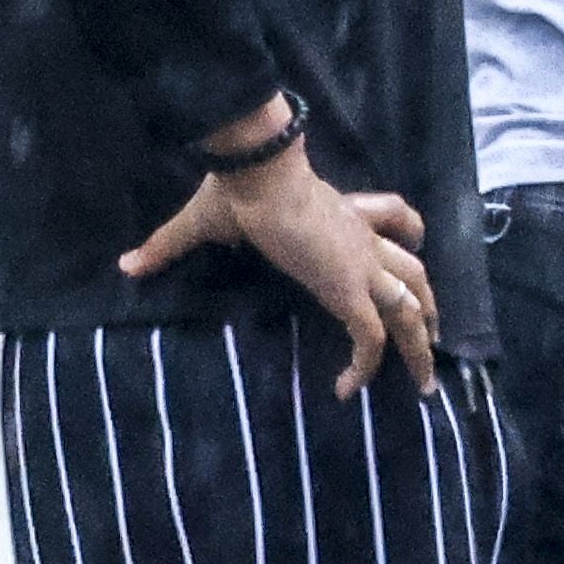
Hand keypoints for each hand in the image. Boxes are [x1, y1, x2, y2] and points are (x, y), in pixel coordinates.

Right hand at [120, 132, 440, 395]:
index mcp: (344, 214)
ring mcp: (361, 266)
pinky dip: (366, 367)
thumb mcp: (205, 220)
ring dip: (419, 344)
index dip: (406, 237)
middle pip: (415, 273)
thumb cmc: (239, 189)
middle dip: (430, 307)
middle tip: (435, 338)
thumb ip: (170, 245)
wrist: (258, 175)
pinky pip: (372, 338)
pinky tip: (346, 389)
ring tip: (423, 378)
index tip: (413, 247)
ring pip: (411, 308)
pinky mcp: (349, 289)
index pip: (393, 217)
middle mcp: (363, 240)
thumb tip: (128, 263)